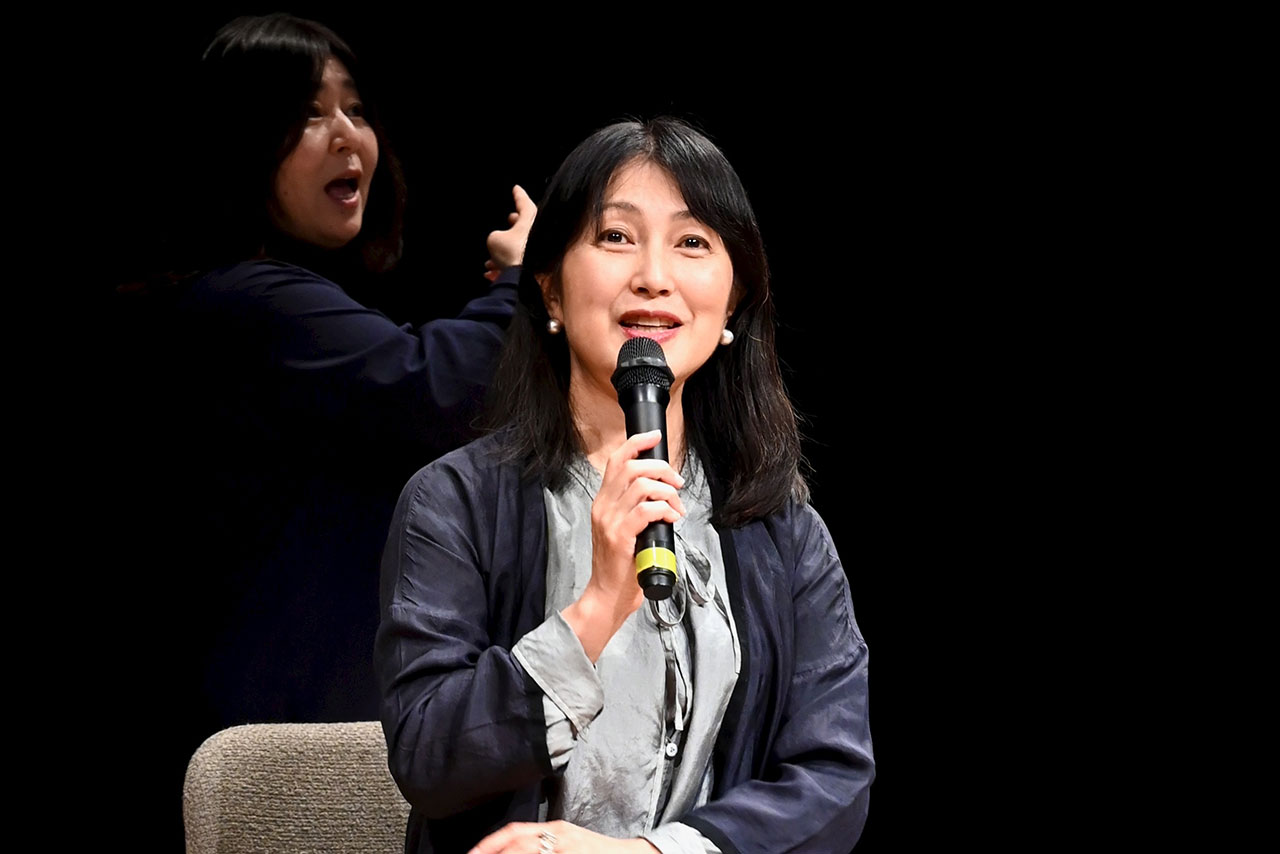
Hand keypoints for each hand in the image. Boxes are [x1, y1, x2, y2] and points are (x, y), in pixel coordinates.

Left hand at [469, 820, 657, 853]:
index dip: (490, 843)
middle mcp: (559, 836)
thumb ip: (546, 844)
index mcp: (556, 829)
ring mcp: (566, 848)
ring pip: (527, 851)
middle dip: (492, 852)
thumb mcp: (570, 842)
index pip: (515, 831)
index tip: (473, 853)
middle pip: (517, 842)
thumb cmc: (598, 852)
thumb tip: (516, 847)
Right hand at [484, 184, 536, 280]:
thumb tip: (500, 242)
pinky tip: (492, 275)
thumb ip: (496, 236)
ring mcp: (541, 251)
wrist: (528, 278)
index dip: (518, 195)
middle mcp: (539, 233)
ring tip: (490, 262)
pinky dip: (507, 267)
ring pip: (520, 248)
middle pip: (525, 224)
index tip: (516, 188)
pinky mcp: (539, 267)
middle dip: (514, 224)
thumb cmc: (513, 253)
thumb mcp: (494, 239)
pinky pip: (521, 263)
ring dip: (503, 254)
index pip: (524, 203)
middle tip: (509, 219)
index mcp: (531, 220)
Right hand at [561, 430, 684, 660]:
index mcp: (603, 501)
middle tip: (677, 482)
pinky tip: (671, 518)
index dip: (637, 442)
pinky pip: (647, 509)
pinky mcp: (620, 536)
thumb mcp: (624, 529)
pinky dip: (665, 509)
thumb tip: (662, 491)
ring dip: (668, 491)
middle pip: (632, 466)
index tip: (656, 436)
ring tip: (677, 507)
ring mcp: (610, 521)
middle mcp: (603, 506)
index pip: (616, 460)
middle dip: (661, 468)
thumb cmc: (621, 565)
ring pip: (642, 485)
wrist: (608, 595)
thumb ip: (635, 509)